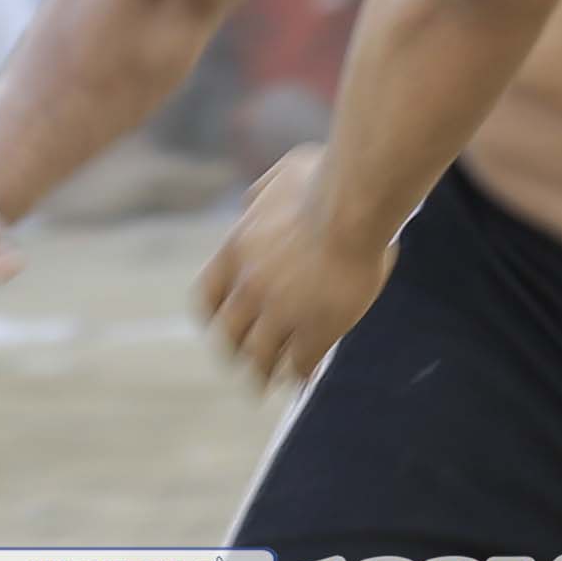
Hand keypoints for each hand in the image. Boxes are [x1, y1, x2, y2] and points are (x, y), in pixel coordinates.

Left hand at [193, 145, 391, 390]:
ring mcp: (280, 312)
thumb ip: (262, 195)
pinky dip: (300, 374)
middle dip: (238, 353)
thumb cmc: (326, 180)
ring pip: (261, 358)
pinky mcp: (315, 330)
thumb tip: (251, 202)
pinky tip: (305, 379)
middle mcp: (248, 287)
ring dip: (265, 373)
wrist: (354, 204)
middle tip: (247, 365)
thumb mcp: (281, 176)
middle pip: (231, 337)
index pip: (207, 300)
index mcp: (235, 252)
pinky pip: (300, 364)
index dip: (214, 320)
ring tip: (270, 384)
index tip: (220, 329)